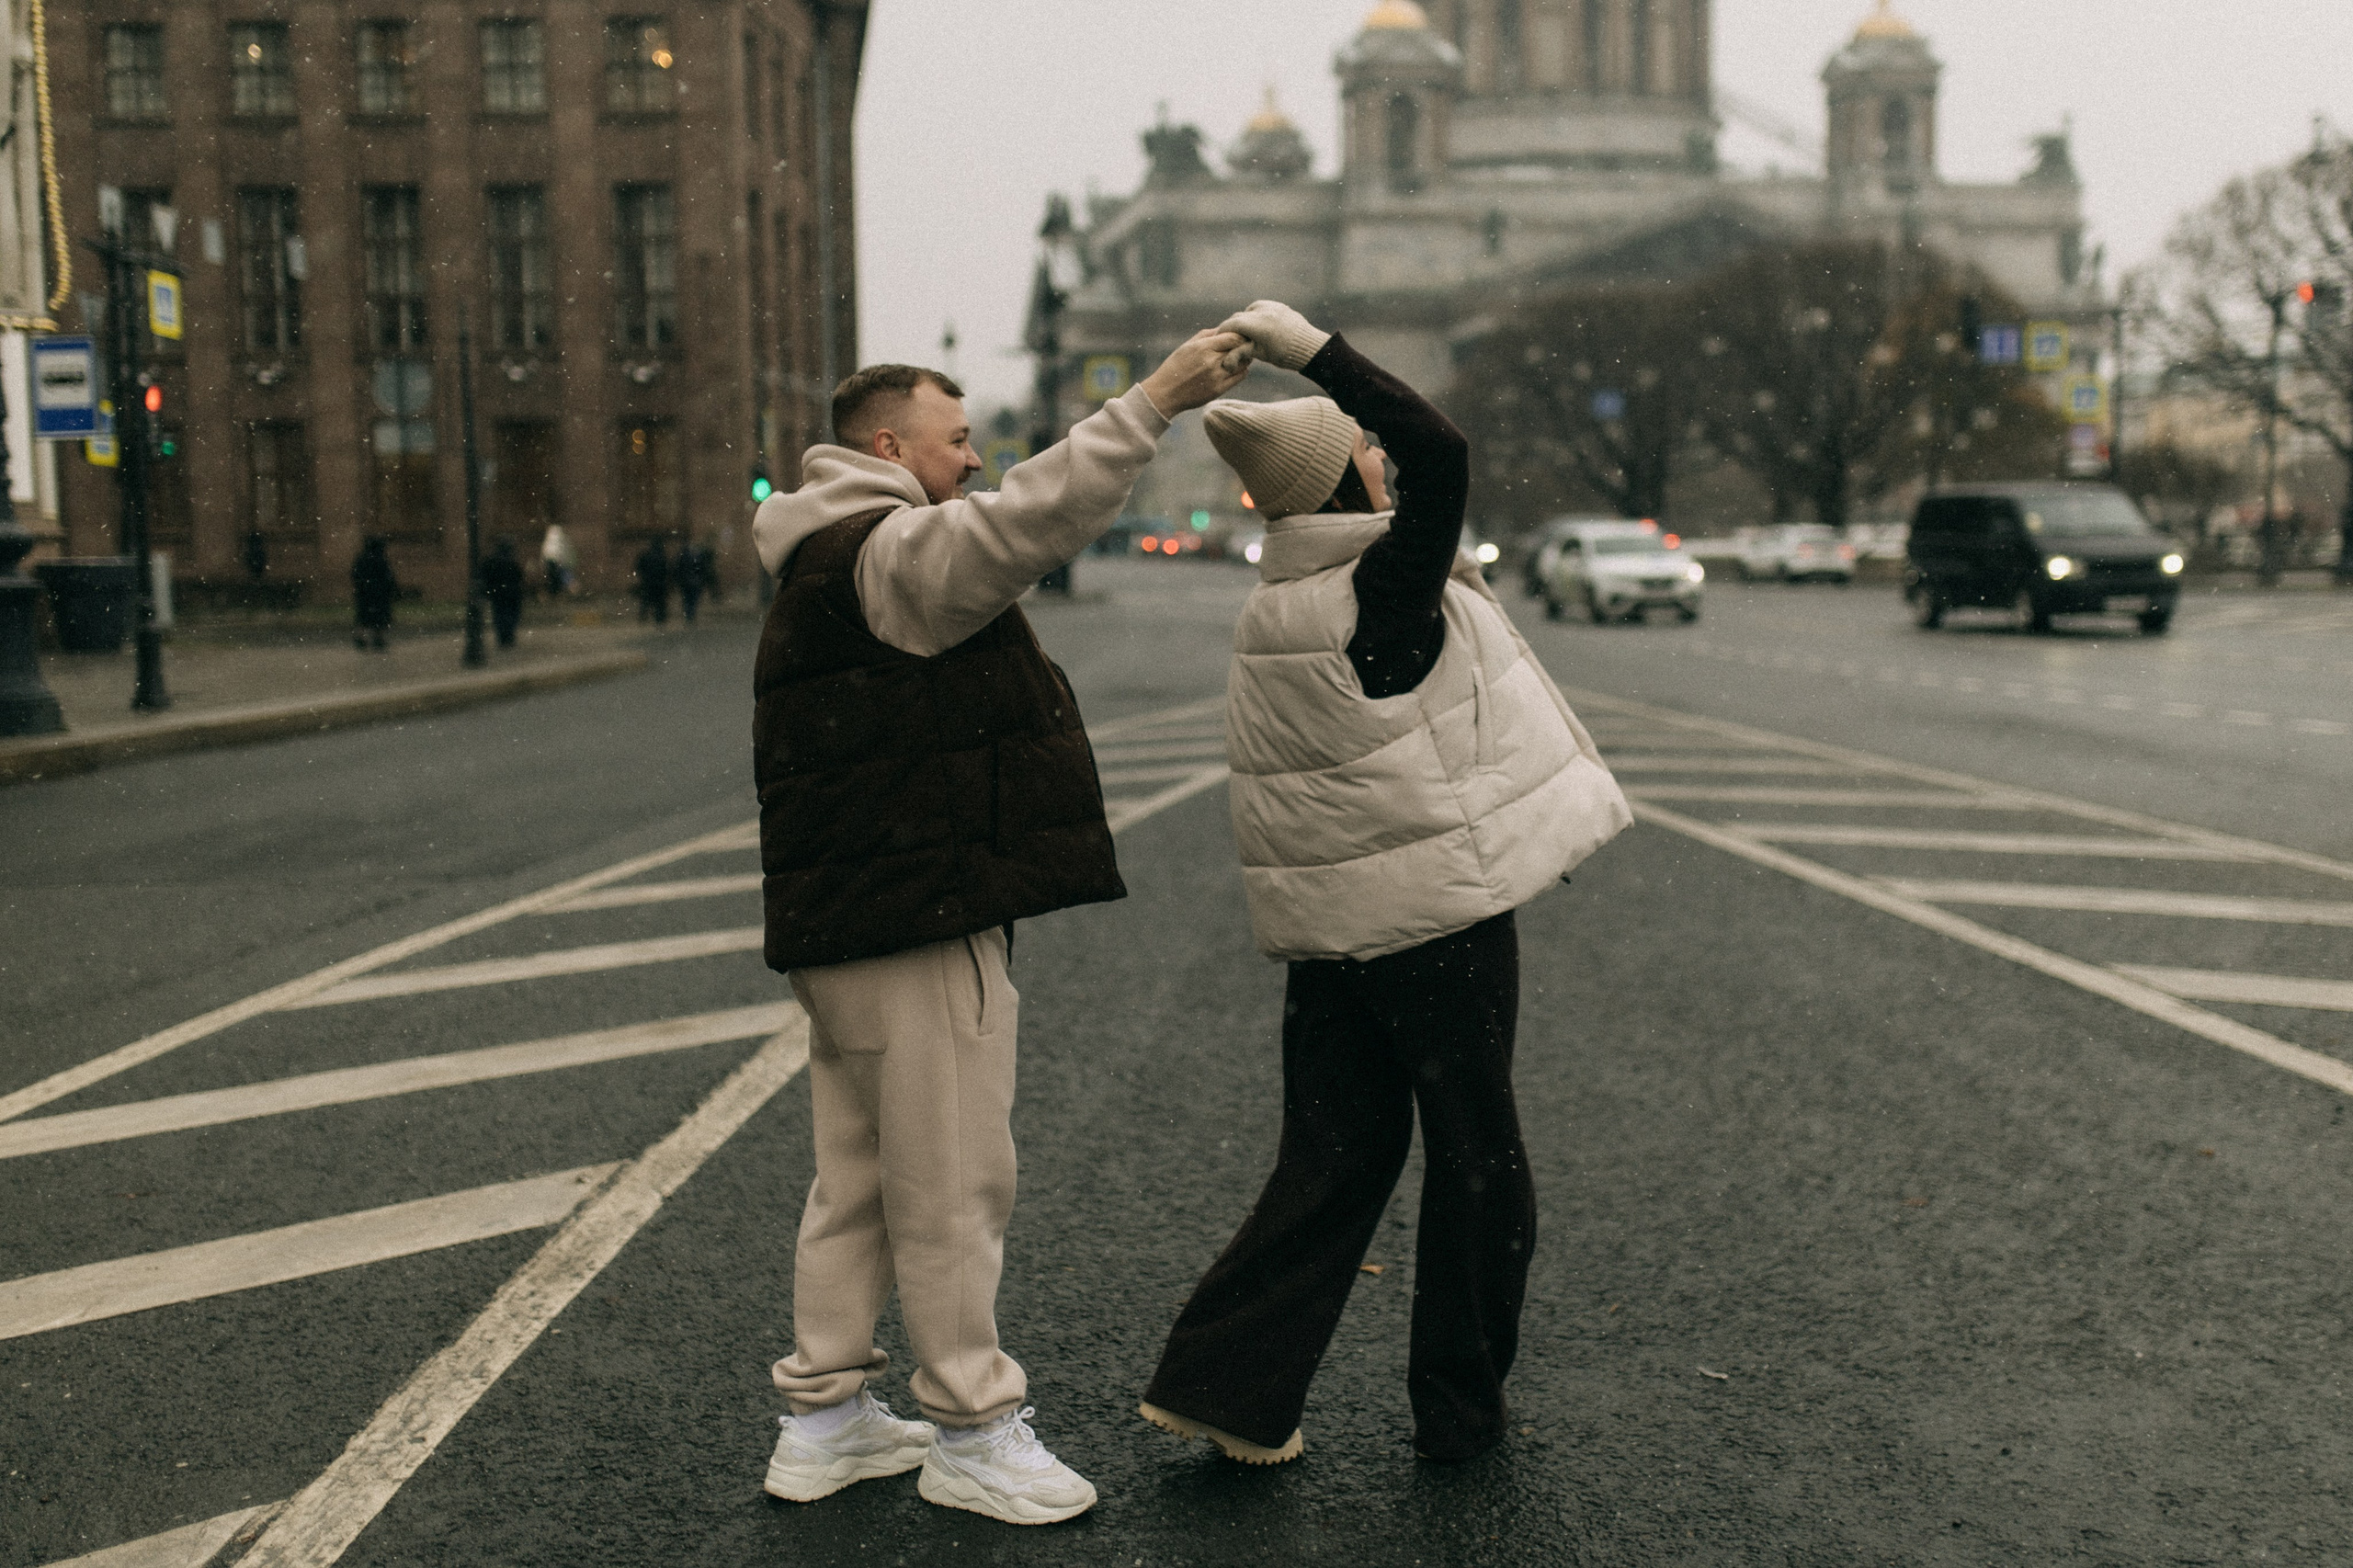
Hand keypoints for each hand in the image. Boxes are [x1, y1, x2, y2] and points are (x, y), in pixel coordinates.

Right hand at [1139, 329, 1253, 415]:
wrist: (1165, 393)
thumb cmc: (1175, 366)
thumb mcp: (1187, 346)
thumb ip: (1207, 335)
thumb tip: (1226, 327)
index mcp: (1203, 347)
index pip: (1234, 337)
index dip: (1241, 335)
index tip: (1241, 335)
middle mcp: (1211, 361)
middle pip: (1240, 349)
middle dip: (1244, 345)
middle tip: (1245, 344)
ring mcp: (1216, 377)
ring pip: (1243, 363)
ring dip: (1244, 358)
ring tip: (1239, 356)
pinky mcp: (1219, 389)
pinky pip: (1240, 376)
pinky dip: (1242, 370)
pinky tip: (1235, 368)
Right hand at [1215, 299, 1330, 372]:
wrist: (1310, 347)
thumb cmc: (1284, 355)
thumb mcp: (1260, 354)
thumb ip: (1240, 354)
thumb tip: (1224, 363)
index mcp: (1258, 324)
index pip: (1232, 324)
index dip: (1222, 331)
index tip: (1217, 339)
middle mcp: (1264, 311)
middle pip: (1239, 317)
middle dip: (1232, 327)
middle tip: (1228, 338)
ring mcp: (1272, 306)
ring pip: (1249, 311)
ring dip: (1244, 320)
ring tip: (1244, 334)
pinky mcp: (1279, 305)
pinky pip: (1261, 308)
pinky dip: (1255, 316)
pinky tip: (1258, 327)